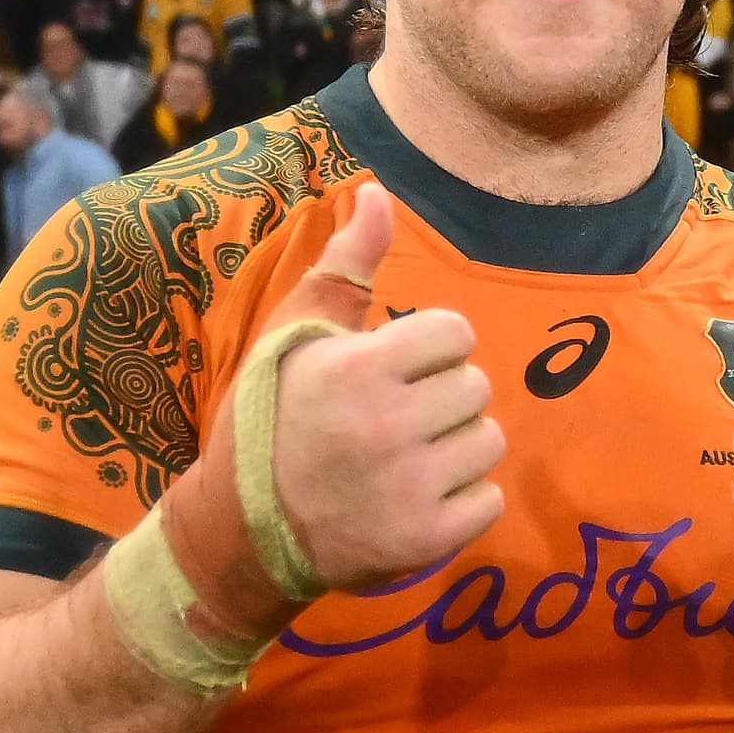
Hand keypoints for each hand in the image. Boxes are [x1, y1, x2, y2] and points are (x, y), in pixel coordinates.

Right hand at [263, 183, 503, 589]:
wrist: (243, 529)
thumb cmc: (271, 417)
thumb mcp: (297, 333)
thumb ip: (347, 263)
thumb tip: (378, 192)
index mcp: (360, 368)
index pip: (456, 333)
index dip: (428, 349)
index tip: (393, 371)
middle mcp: (389, 427)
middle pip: (475, 387)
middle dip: (442, 398)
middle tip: (395, 420)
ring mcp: (410, 488)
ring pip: (488, 441)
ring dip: (456, 448)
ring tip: (406, 458)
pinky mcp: (426, 540)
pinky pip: (490, 500)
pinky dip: (463, 501)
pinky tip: (417, 498)